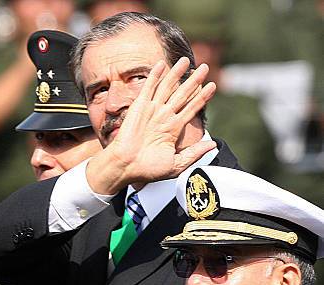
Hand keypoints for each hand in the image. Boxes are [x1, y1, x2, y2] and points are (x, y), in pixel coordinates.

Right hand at [87, 57, 216, 192]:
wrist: (126, 166)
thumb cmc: (148, 169)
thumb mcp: (176, 165)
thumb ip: (194, 153)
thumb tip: (213, 145)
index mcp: (172, 130)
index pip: (191, 109)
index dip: (202, 98)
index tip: (213, 87)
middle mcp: (163, 117)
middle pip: (182, 94)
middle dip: (193, 81)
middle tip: (204, 68)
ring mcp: (152, 111)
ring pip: (167, 87)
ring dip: (176, 73)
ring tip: (185, 60)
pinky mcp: (139, 107)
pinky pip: (148, 88)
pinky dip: (154, 75)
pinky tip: (161, 64)